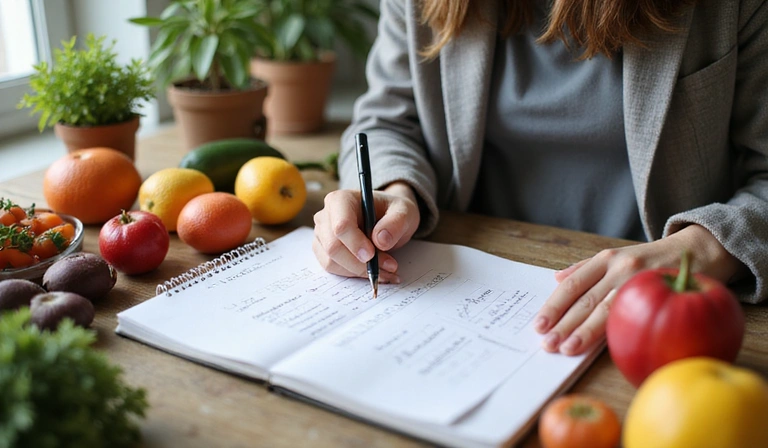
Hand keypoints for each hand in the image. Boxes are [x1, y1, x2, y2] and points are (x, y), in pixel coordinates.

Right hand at [313, 181, 419, 282]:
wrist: (387, 218)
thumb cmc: (391, 211)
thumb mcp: (404, 211)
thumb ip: (395, 223)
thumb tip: (381, 241)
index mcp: (341, 200)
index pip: (341, 225)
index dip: (355, 243)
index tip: (372, 255)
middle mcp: (326, 216)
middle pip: (334, 247)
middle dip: (360, 262)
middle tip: (388, 266)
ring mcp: (322, 235)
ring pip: (332, 261)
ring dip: (359, 271)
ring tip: (386, 270)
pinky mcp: (323, 251)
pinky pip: (333, 269)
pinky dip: (354, 274)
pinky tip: (374, 272)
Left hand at [533, 225, 746, 355]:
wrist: (698, 251)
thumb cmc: (649, 260)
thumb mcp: (617, 255)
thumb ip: (585, 269)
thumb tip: (556, 279)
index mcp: (606, 259)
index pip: (573, 284)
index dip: (554, 305)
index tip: (539, 324)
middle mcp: (620, 268)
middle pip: (585, 300)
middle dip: (563, 324)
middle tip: (547, 343)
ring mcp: (641, 282)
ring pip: (606, 310)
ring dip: (583, 332)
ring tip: (566, 348)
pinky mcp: (660, 295)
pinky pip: (632, 316)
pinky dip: (613, 332)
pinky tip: (600, 346)